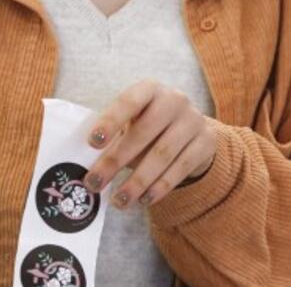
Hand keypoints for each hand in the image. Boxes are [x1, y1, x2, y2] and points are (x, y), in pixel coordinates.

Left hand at [84, 79, 215, 209]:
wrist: (190, 129)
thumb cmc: (148, 125)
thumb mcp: (132, 121)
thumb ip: (112, 136)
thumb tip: (84, 164)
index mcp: (149, 89)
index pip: (128, 102)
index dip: (110, 121)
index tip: (92, 142)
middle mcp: (174, 100)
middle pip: (143, 132)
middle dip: (116, 160)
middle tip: (95, 183)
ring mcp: (193, 120)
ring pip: (162, 154)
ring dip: (137, 181)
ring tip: (119, 201)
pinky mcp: (206, 142)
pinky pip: (181, 168)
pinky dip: (160, 187)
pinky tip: (144, 200)